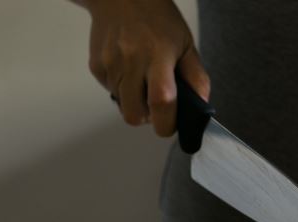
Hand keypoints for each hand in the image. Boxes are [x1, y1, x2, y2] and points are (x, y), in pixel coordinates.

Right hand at [81, 0, 209, 135]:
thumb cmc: (157, 19)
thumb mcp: (185, 44)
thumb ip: (196, 77)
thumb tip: (201, 107)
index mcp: (158, 56)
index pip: (161, 102)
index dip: (166, 123)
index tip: (170, 126)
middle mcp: (131, 61)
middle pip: (134, 114)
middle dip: (147, 118)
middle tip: (156, 107)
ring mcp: (110, 64)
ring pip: (122, 106)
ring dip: (135, 102)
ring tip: (143, 81)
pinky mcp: (96, 66)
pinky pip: (110, 92)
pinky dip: (122, 89)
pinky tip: (129, 70)